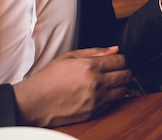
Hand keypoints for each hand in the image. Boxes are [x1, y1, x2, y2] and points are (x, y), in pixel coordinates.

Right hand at [12, 46, 131, 127]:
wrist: (35, 101)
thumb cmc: (49, 78)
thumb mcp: (70, 56)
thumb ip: (95, 51)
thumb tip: (114, 49)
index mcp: (90, 66)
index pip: (121, 60)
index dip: (122, 58)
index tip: (119, 59)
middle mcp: (96, 83)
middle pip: (126, 75)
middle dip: (125, 70)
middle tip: (118, 70)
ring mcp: (96, 99)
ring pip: (124, 90)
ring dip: (121, 85)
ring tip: (111, 81)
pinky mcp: (94, 111)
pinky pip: (114, 103)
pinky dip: (113, 96)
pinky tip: (103, 92)